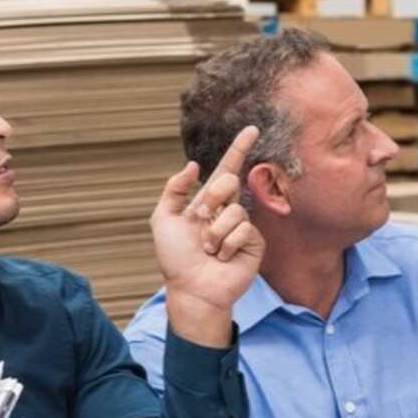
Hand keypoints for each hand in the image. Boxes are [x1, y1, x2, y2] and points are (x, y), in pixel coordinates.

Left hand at [151, 125, 264, 345]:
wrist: (192, 288)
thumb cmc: (175, 258)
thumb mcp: (163, 220)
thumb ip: (174, 190)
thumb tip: (192, 165)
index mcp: (206, 201)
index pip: (225, 170)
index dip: (238, 149)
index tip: (251, 129)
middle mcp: (226, 210)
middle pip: (228, 183)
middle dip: (210, 199)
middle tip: (199, 220)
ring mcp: (242, 226)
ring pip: (234, 211)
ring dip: (214, 233)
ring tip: (208, 250)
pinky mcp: (254, 242)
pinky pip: (244, 230)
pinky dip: (227, 245)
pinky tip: (222, 258)